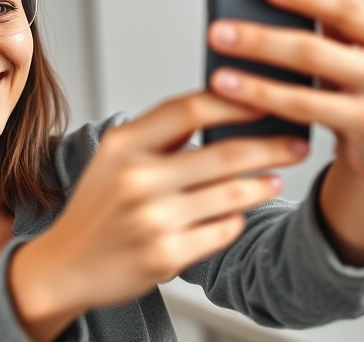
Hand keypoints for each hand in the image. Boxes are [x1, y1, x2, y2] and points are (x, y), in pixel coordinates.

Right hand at [9, 92, 308, 339]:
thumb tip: (221, 106)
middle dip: (271, 146)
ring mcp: (153, 219)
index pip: (190, 108)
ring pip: (233, 194)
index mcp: (123, 145)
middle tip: (297, 142)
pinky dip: (236, 219)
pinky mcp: (167, 255)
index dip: (236, 101)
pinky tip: (237, 213)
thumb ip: (161, 134)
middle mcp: (137, 179)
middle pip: (225, 152)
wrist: (66, 266)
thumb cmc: (96, 208)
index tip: (268, 98)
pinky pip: (224, 229)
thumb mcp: (113, 158)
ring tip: (274, 179)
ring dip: (263, 184)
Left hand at [206, 0, 363, 263]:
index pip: (341, 5)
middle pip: (315, 50)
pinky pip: (309, 127)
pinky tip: (242, 110)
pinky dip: (273, 117)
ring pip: (308, 95)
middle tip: (217, 31)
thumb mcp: (356, 39)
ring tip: (218, 78)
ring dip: (257, 86)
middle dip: (261, 39)